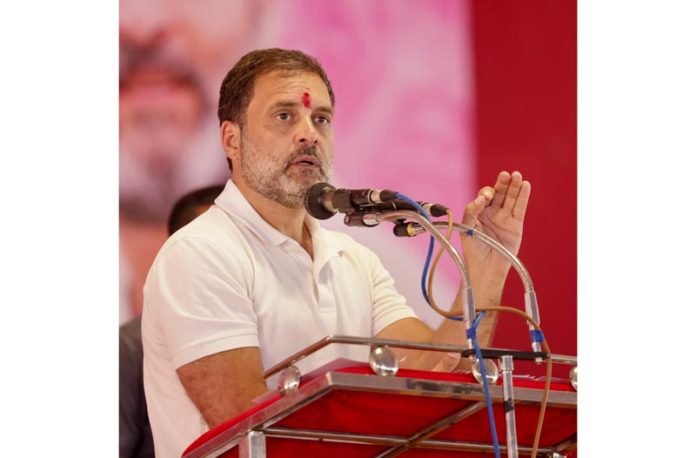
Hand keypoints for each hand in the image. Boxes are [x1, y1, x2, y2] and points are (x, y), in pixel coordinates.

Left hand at [460, 171, 530, 299]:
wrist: (485, 269)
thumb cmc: (473, 251)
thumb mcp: (467, 228)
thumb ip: (471, 211)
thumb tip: (481, 199)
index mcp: (479, 213)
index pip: (484, 197)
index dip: (485, 194)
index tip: (485, 198)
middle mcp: (492, 213)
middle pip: (499, 194)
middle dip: (502, 184)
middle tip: (504, 175)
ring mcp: (504, 218)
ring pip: (510, 199)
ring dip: (514, 186)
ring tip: (517, 175)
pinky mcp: (516, 225)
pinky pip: (520, 208)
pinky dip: (523, 197)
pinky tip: (525, 185)